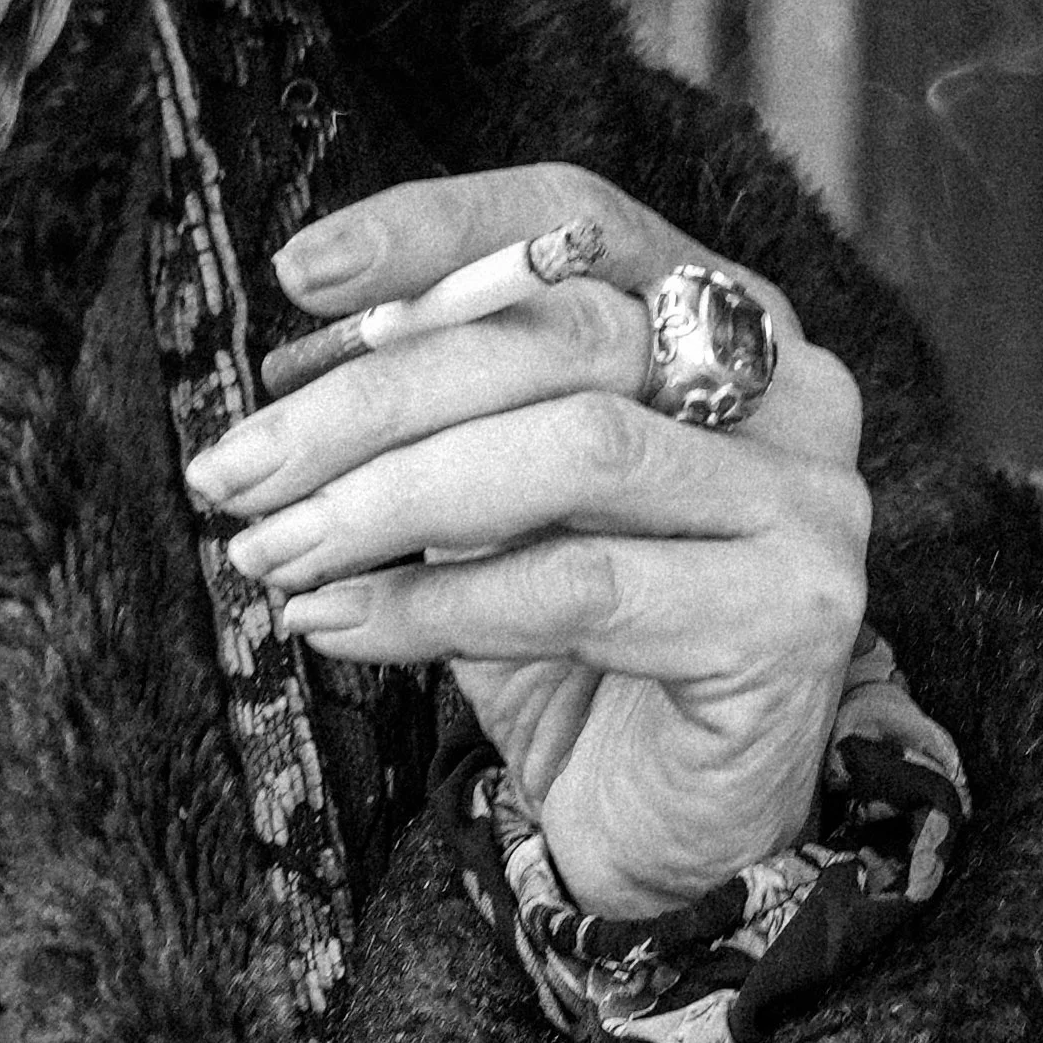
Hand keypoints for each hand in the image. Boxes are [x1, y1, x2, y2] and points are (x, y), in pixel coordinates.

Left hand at [185, 165, 868, 917]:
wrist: (662, 825)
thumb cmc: (566, 634)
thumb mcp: (484, 493)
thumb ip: (434, 408)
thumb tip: (290, 367)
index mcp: (717, 311)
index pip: (575, 217)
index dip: (435, 228)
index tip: (297, 269)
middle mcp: (790, 385)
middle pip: (559, 336)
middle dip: (372, 401)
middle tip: (235, 471)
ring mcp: (807, 498)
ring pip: (574, 450)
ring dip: (390, 501)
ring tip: (275, 554)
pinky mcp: (791, 615)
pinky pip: (585, 583)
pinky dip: (436, 603)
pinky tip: (340, 625)